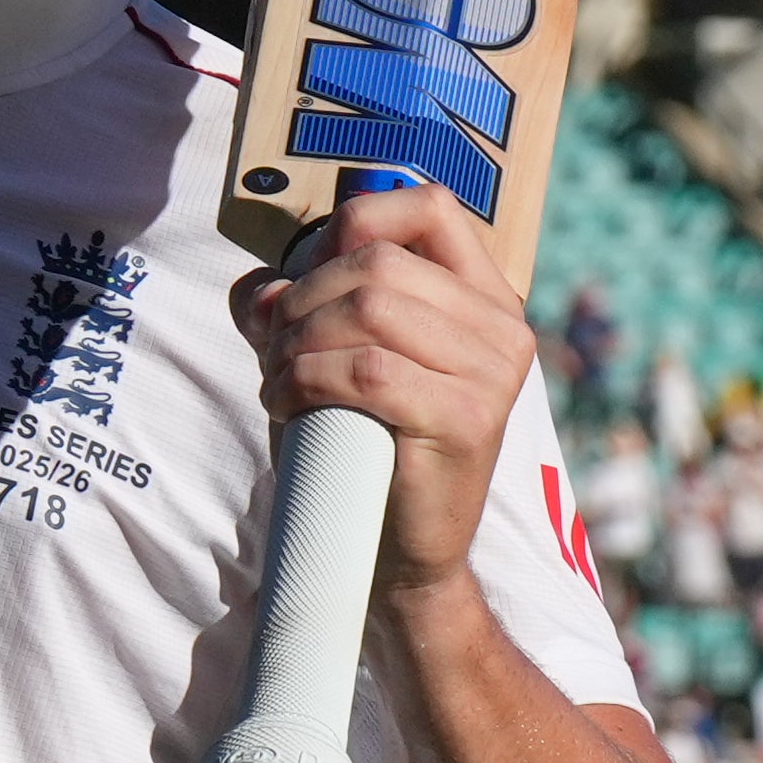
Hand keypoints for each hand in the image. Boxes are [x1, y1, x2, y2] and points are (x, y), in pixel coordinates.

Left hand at [236, 183, 537, 598]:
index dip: (356, 223)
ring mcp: (493, 374)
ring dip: (296, 341)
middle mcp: (502, 328)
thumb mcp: (337, 360)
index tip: (310, 277)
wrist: (403, 556)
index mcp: (484, 299)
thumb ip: (301, 309)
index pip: (429, 206)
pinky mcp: (466, 419)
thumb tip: (260, 287)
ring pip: (368, 310)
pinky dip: (305, 378)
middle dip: (303, 298)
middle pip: (379, 261)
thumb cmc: (367, 448)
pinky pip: (367, 369)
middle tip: (272, 347)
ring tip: (277, 379)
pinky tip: (287, 403)